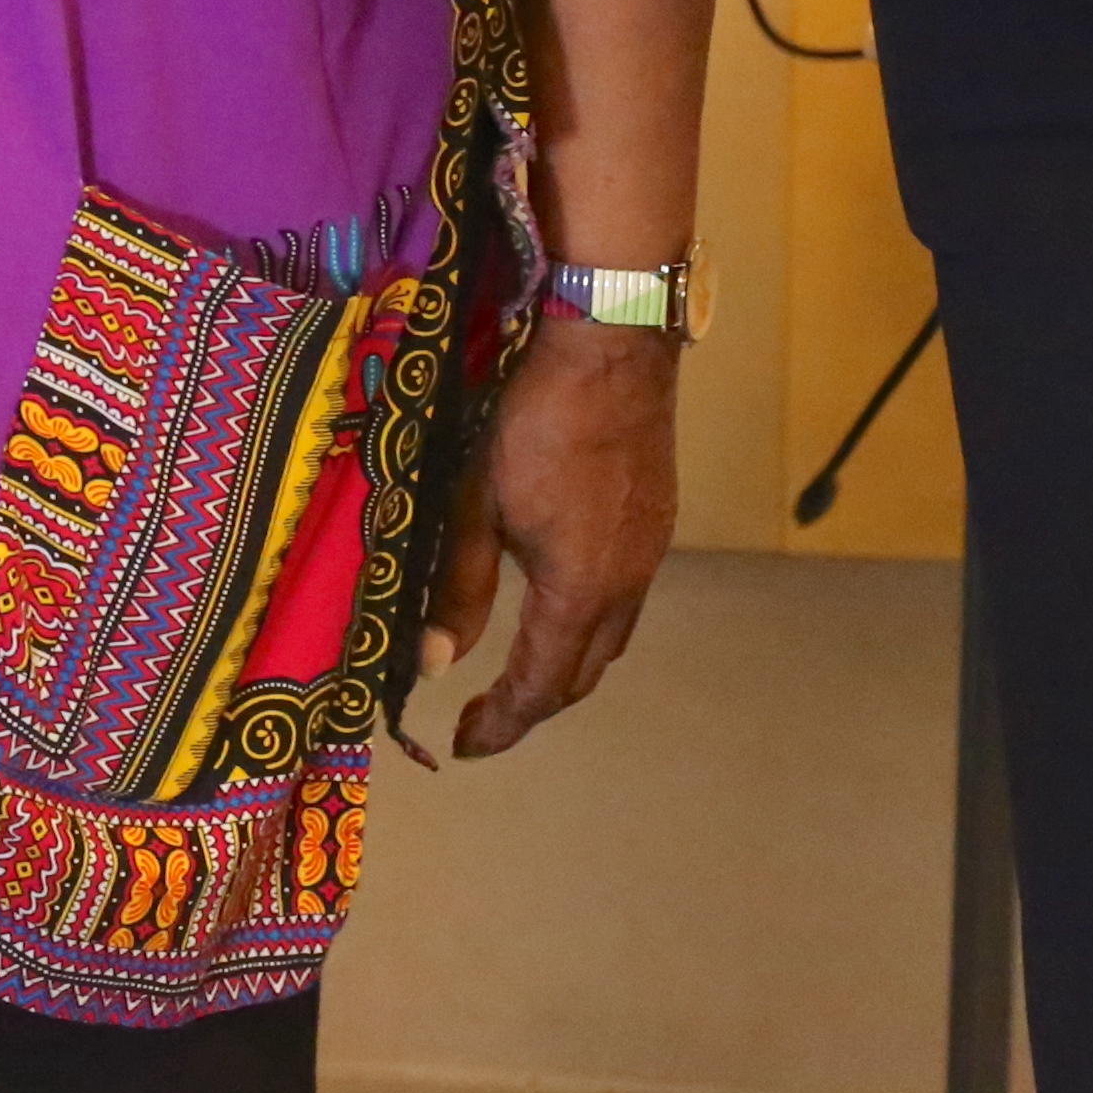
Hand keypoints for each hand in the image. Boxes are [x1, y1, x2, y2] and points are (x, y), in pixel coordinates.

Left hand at [422, 313, 679, 761]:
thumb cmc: (534, 421)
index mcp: (581, 590)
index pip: (541, 684)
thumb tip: (436, 662)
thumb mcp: (476, 504)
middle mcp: (627, 583)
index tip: (464, 745)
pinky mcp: (657, 521)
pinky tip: (560, 604)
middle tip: (485, 718)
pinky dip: (588, 623)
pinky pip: (624, 598)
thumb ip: (460, 588)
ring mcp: (651, 552)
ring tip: (518, 672)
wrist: (611, 347)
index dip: (502, 723)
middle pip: (583, 671)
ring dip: (565, 665)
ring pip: (610, 636)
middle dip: (534, 704)